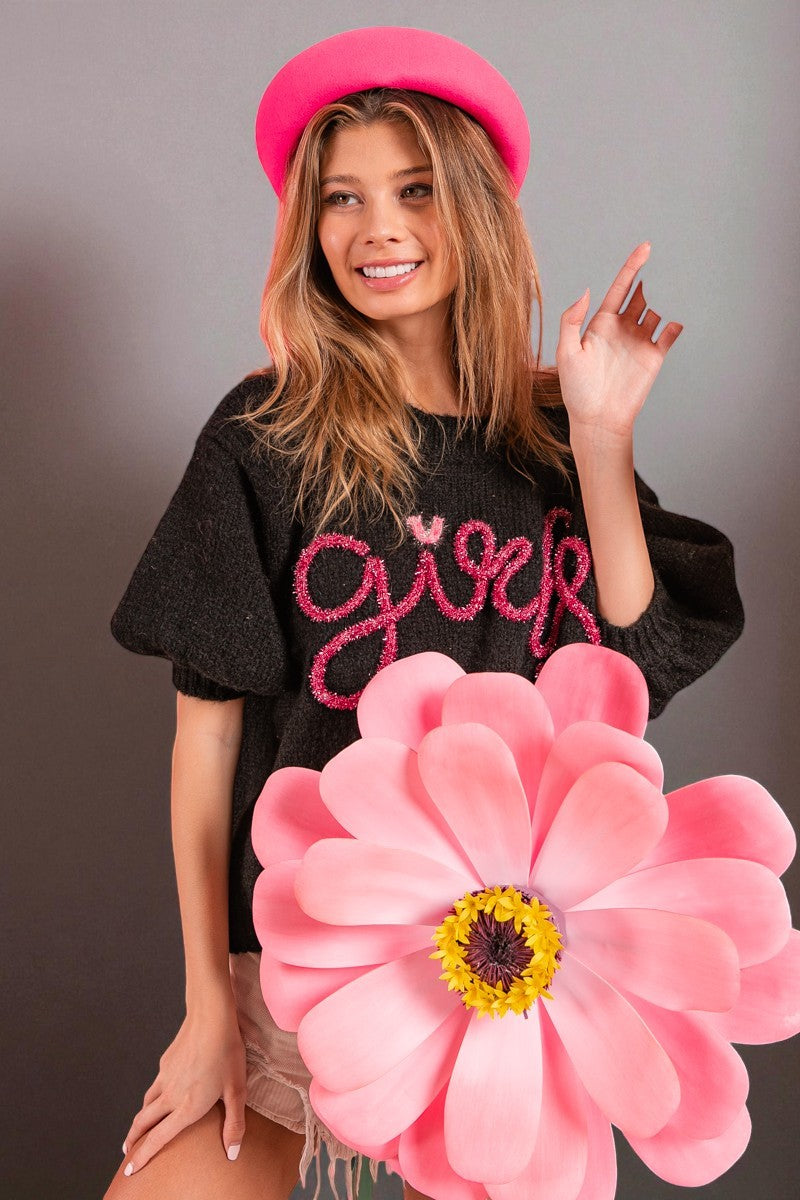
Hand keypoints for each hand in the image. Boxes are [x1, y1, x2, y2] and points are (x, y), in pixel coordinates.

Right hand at [121, 1004, 246, 1174]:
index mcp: (187, 1107)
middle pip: (143, 1123)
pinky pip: (155, 1085)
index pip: (159, 1138)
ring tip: (140, 1127)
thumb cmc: (227, 1052)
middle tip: (127, 1152)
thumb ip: (234, 1124)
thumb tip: (232, 1153)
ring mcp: (165, 1077)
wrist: (210, 1017)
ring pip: (146, 1104)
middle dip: (133, 1140)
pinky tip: (160, 1094)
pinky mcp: (165, 1062)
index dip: (143, 1155)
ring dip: (140, 1119)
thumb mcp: (237, 1090)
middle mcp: (171, 1095)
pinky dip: (151, 1097)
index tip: (131, 1169)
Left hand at [555, 242, 683, 442]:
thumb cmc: (577, 390)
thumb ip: (571, 321)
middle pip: (642, 295)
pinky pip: (669, 334)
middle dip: (652, 278)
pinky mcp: (654, 357)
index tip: (644, 248)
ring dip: (666, 297)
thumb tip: (585, 292)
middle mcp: (623, 329)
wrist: (598, 420)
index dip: (631, 267)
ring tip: (674, 284)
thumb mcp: (566, 352)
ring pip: (657, 310)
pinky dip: (676, 323)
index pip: (620, 288)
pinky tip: (677, 316)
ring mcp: (639, 342)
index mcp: (601, 323)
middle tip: (664, 263)